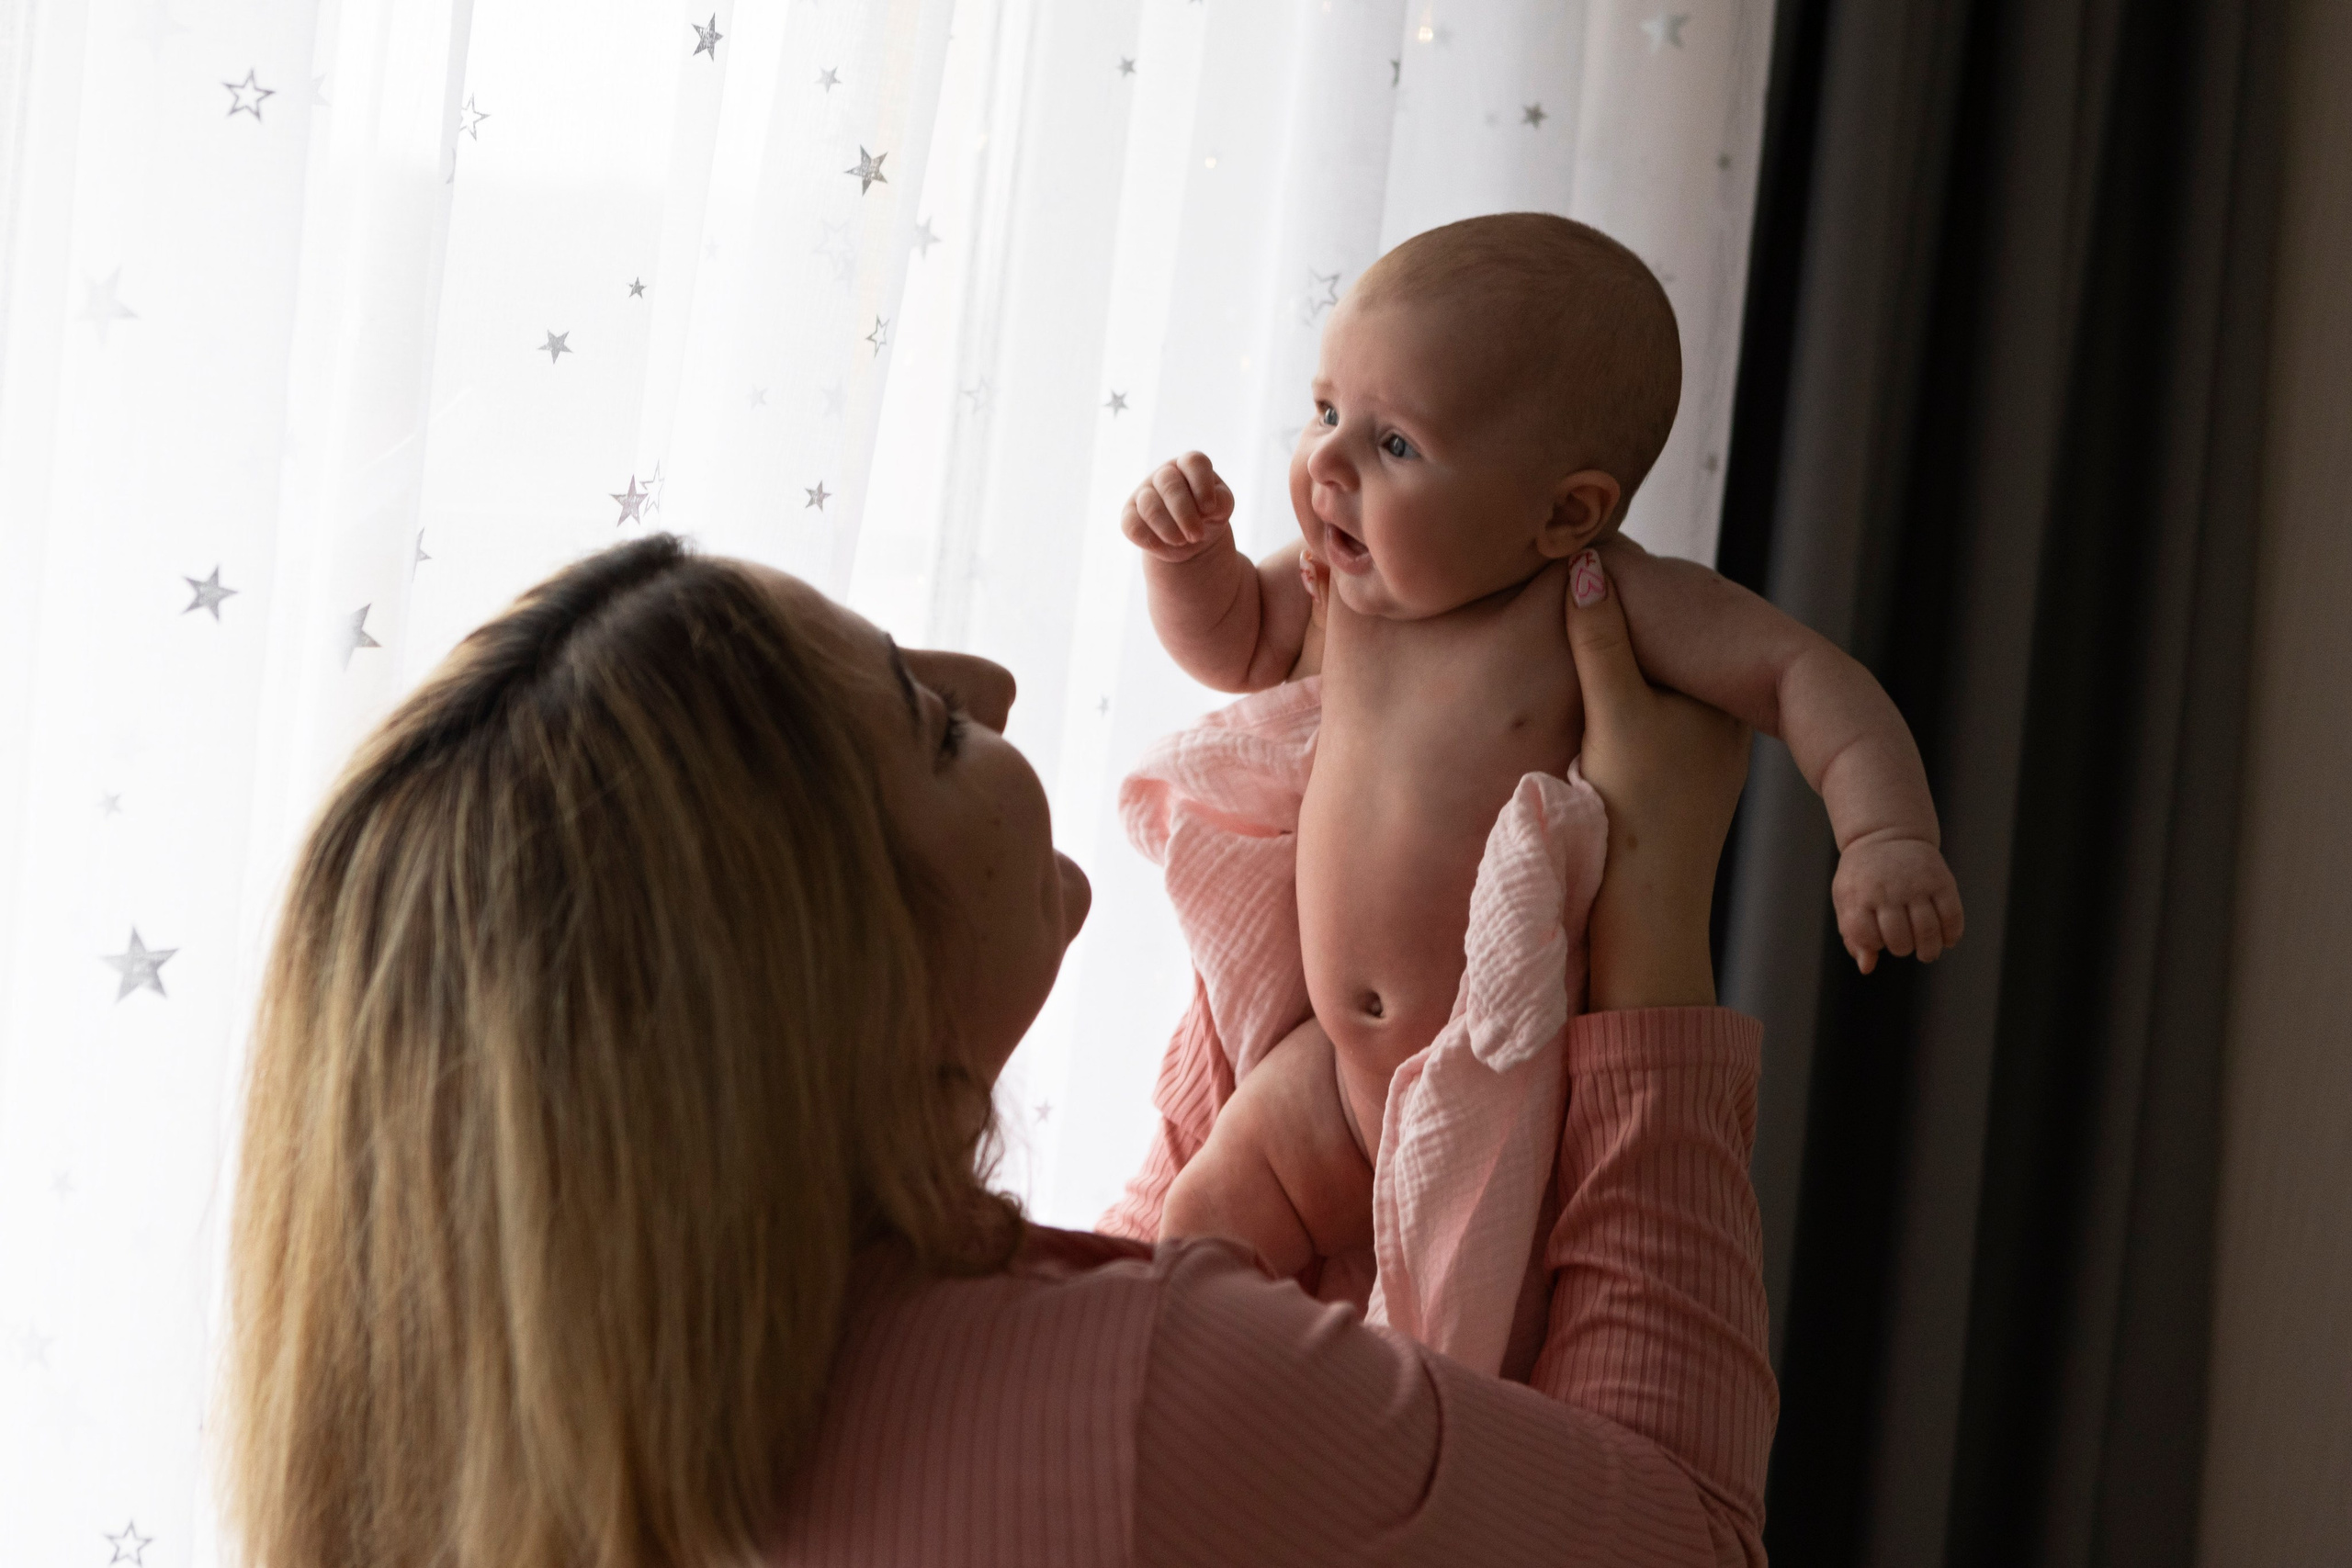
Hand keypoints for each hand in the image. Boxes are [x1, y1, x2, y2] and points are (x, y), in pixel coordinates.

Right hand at [1120, 451, 1234, 563]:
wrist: (1190, 540)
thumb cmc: (1208, 517)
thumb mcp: (1222, 509)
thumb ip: (1221, 502)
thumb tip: (1206, 509)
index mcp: (1189, 466)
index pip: (1193, 462)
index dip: (1202, 485)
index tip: (1210, 509)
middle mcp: (1165, 474)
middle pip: (1169, 484)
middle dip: (1184, 513)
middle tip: (1196, 535)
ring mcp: (1144, 492)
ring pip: (1149, 505)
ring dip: (1167, 528)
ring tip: (1181, 541)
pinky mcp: (1129, 514)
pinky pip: (1132, 525)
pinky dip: (1149, 539)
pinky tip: (1163, 545)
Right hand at [1566, 549, 1751, 1011]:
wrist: (1645, 910)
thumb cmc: (1637, 809)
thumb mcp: (1612, 710)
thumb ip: (1598, 639)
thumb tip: (1586, 563)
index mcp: (1719, 696)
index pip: (1670, 626)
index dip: (1625, 595)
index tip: (1577, 565)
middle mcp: (1716, 723)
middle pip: (1657, 658)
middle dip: (1615, 630)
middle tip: (1558, 594)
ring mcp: (1693, 758)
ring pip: (1644, 693)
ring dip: (1605, 670)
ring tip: (1557, 640)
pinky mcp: (1665, 788)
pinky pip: (1634, 726)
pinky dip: (1604, 707)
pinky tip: (1570, 703)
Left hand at [1833, 833, 1963, 972]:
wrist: (1885, 834)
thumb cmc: (1862, 876)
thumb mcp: (1846, 899)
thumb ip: (1852, 933)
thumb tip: (1867, 968)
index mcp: (1860, 896)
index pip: (1867, 937)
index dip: (1873, 945)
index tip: (1877, 939)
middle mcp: (1888, 891)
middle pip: (1900, 939)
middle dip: (1902, 949)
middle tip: (1904, 946)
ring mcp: (1916, 885)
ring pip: (1928, 931)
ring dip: (1929, 950)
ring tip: (1927, 953)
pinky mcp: (1941, 881)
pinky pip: (1952, 916)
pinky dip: (1952, 934)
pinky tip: (1947, 940)